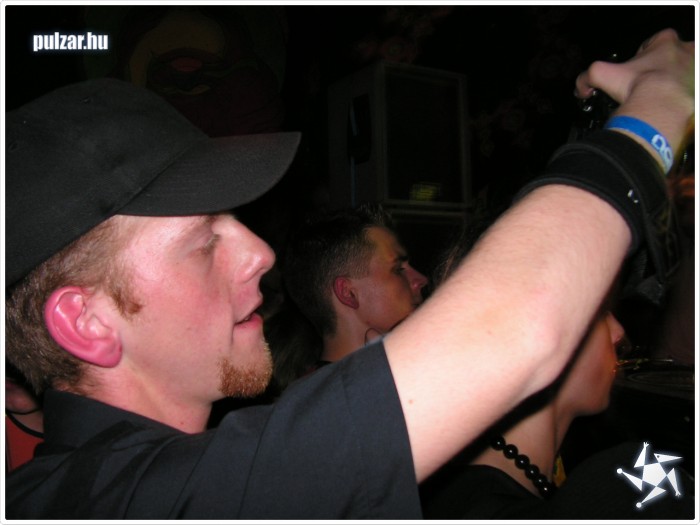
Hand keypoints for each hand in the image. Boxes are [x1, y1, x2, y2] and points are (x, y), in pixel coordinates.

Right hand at [575, 29, 693, 165]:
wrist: (662, 107)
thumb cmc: (640, 86)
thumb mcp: (603, 75)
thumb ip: (587, 77)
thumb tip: (582, 88)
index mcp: (665, 41)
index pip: (655, 42)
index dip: (643, 56)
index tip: (637, 70)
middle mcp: (686, 51)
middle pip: (673, 56)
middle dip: (661, 69)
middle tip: (648, 85)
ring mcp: (695, 70)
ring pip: (683, 74)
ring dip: (672, 83)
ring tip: (658, 99)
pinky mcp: (696, 89)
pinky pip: (688, 91)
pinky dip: (679, 99)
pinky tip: (667, 108)